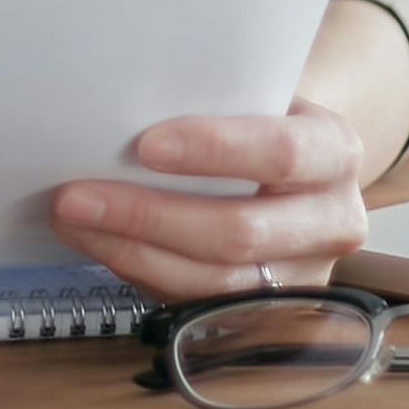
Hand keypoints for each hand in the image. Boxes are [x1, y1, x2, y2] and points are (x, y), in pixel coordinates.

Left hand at [47, 103, 368, 302]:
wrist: (296, 165)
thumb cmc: (257, 118)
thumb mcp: (257, 96)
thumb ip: (212, 99)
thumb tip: (117, 106)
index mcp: (336, 152)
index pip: (280, 152)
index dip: (214, 150)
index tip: (145, 145)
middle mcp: (333, 221)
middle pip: (239, 233)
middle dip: (148, 216)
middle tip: (74, 196)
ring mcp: (303, 277)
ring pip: (212, 283)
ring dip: (131, 252)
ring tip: (73, 221)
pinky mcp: (267, 313)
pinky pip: (196, 306)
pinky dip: (139, 273)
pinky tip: (98, 245)